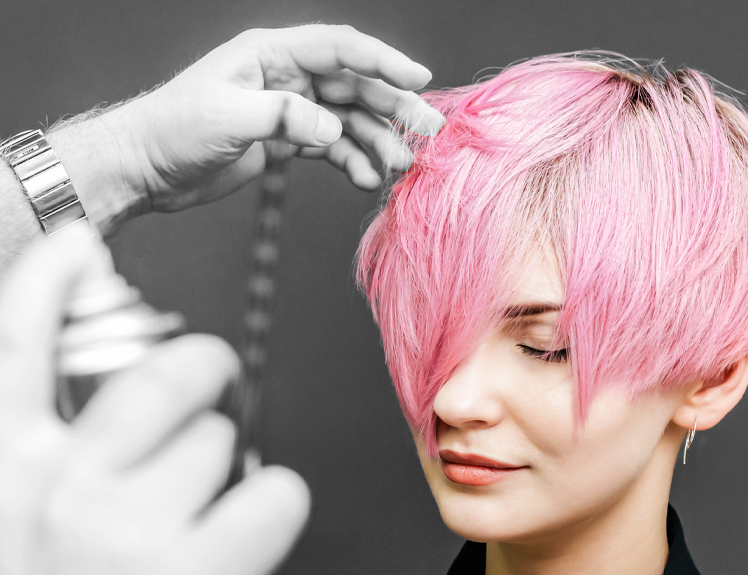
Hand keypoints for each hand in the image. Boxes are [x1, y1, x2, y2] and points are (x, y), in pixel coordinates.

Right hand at [0, 227, 309, 574]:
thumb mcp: (7, 532)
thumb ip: (45, 460)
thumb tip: (107, 402)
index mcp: (2, 470)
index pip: (16, 343)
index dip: (50, 280)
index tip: (81, 245)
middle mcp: (62, 487)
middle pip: (169, 376)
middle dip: (202, 372)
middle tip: (209, 386)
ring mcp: (130, 531)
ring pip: (224, 441)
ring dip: (220, 472)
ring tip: (189, 523)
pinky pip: (274, 494)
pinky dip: (272, 510)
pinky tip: (238, 541)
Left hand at [49, 24, 444, 231]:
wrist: (148, 168)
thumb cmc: (175, 131)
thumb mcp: (227, 116)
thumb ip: (284, 117)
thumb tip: (332, 128)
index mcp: (270, 54)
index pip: (338, 49)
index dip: (382, 61)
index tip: (418, 80)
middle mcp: (284, 78)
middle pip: (352, 87)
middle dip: (392, 108)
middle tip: (427, 132)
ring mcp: (286, 110)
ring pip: (345, 121)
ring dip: (375, 142)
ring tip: (399, 167)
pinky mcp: (282, 141)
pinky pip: (328, 148)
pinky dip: (350, 163)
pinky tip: (366, 180)